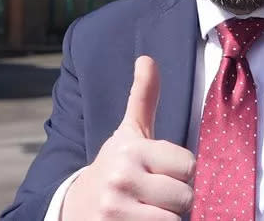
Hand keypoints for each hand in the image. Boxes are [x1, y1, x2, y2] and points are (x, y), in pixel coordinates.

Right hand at [61, 56, 195, 219]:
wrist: (75, 206)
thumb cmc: (113, 166)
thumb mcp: (128, 133)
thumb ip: (144, 98)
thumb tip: (147, 58)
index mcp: (131, 149)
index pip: (189, 165)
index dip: (181, 172)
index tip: (161, 172)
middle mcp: (122, 178)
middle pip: (185, 195)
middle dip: (176, 198)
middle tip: (155, 195)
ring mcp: (117, 210)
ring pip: (175, 218)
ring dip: (168, 217)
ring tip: (148, 209)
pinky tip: (141, 220)